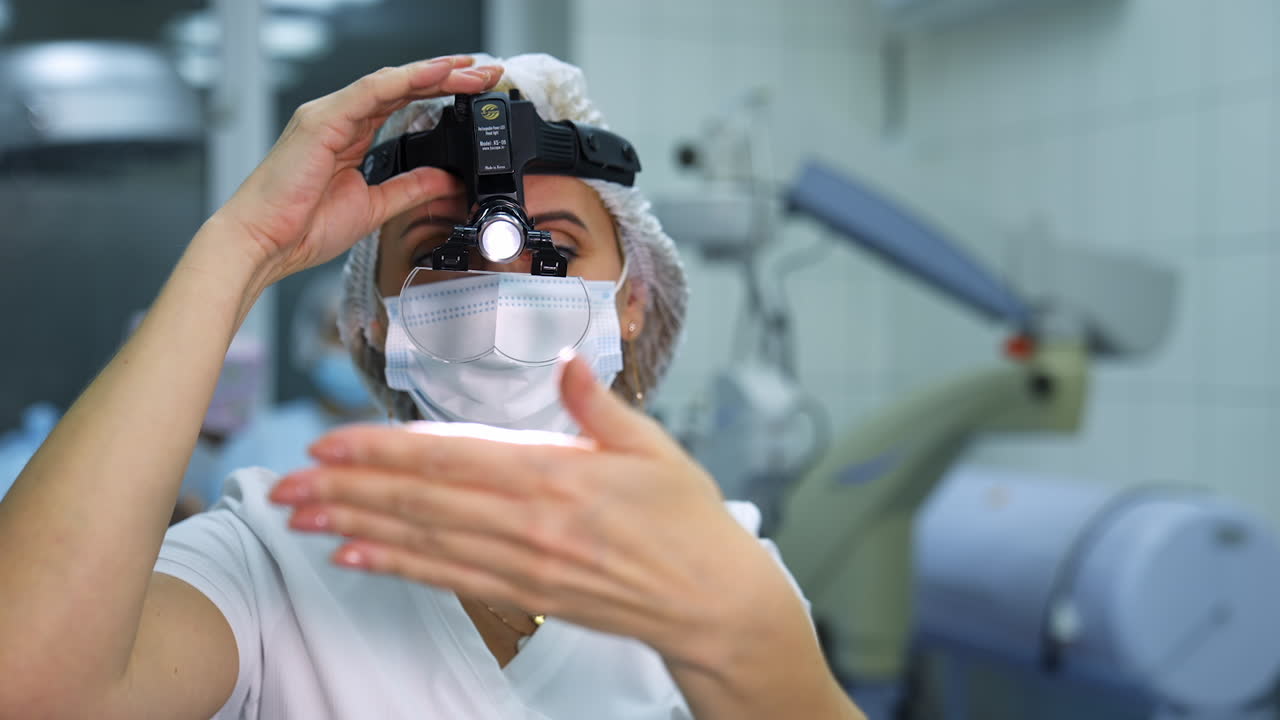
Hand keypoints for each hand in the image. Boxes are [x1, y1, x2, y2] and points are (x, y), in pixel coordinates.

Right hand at [217, 55, 500, 282]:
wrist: (264, 244)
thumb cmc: (302, 228)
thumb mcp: (375, 207)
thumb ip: (410, 188)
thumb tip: (446, 180)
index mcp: (349, 136)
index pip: (403, 103)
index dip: (440, 93)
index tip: (475, 92)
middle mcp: (340, 119)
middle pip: (402, 86)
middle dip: (447, 77)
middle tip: (487, 73)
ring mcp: (328, 116)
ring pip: (390, 82)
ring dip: (434, 73)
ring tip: (472, 69)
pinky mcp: (320, 122)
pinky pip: (369, 92)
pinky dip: (404, 81)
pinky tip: (434, 74)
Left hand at [268, 354, 769, 667]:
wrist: (713, 601)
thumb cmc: (688, 523)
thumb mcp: (654, 447)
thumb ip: (599, 406)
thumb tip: (567, 361)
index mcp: (557, 477)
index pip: (450, 457)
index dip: (382, 451)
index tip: (331, 442)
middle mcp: (529, 524)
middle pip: (420, 501)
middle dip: (346, 490)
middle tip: (286, 484)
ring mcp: (523, 565)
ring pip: (423, 541)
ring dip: (356, 527)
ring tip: (302, 519)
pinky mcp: (525, 594)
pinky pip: (450, 579)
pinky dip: (398, 568)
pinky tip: (357, 557)